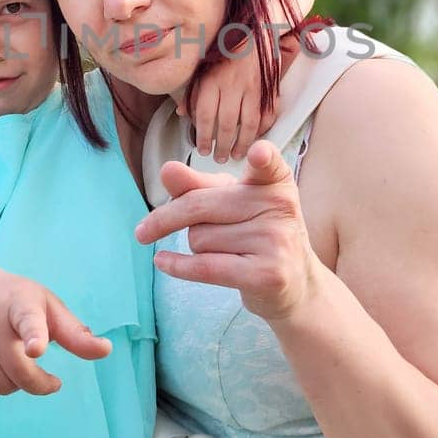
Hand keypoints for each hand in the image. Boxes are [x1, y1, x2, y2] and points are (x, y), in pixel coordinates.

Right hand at [0, 270, 111, 400]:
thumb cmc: (18, 302)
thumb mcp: (49, 307)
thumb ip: (75, 333)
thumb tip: (106, 350)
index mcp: (19, 301)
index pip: (28, 320)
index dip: (34, 335)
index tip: (37, 348)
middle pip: (19, 373)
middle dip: (39, 383)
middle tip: (50, 380)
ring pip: (0, 387)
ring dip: (15, 385)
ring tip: (14, 361)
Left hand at [134, 140, 321, 320]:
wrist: (294, 283)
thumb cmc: (256, 233)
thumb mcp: (232, 203)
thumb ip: (198, 185)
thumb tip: (167, 170)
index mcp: (275, 182)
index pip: (268, 165)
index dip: (262, 158)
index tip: (258, 154)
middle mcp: (280, 208)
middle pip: (200, 206)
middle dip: (167, 218)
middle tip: (143, 230)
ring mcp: (276, 242)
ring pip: (200, 238)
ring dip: (196, 246)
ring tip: (222, 250)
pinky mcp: (267, 275)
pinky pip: (206, 266)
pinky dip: (178, 265)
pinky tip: (162, 261)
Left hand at [179, 38, 278, 162]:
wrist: (249, 28)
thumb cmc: (221, 49)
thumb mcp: (200, 66)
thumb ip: (191, 91)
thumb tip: (181, 114)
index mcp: (213, 79)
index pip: (206, 115)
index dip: (204, 137)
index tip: (202, 149)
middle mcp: (233, 84)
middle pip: (228, 123)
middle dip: (224, 146)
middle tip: (220, 158)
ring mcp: (253, 86)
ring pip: (249, 123)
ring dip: (244, 143)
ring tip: (238, 154)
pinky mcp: (268, 86)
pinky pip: (268, 113)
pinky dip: (263, 129)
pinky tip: (257, 138)